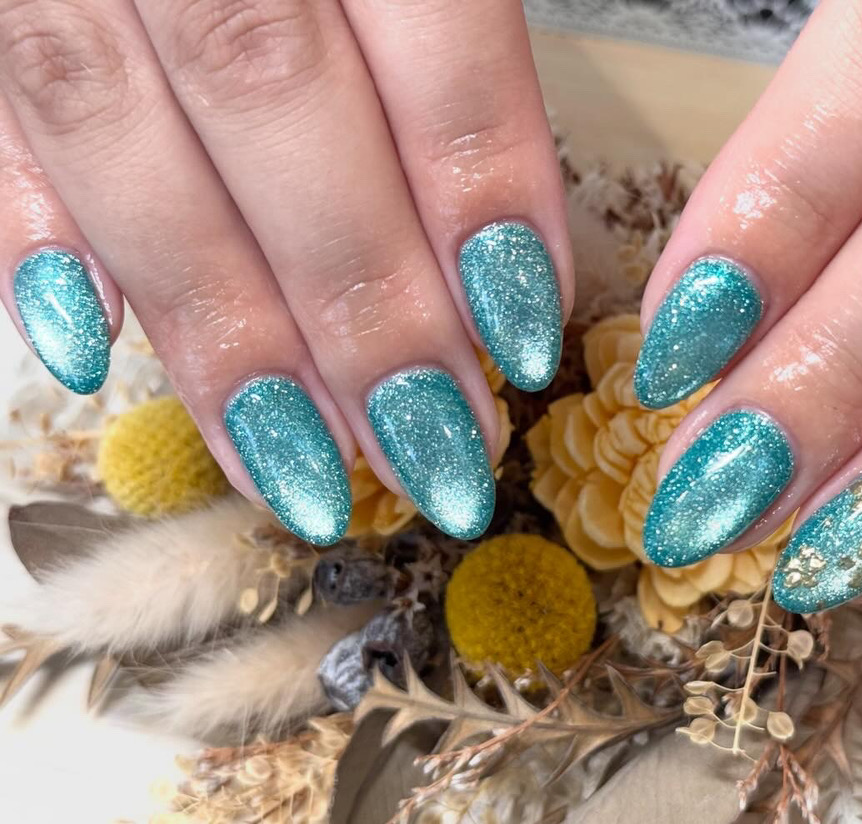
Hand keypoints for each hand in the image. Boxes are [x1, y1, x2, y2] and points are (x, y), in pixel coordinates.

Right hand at [0, 0, 569, 544]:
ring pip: (122, 134)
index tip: (523, 332)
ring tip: (303, 468)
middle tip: (435, 450)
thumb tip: (502, 246)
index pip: (430, 24)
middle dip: (360, 302)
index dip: (479, 188)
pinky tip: (84, 352)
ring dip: (218, 328)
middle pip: (272, 101)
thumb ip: (452, 25)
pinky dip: (30, 235)